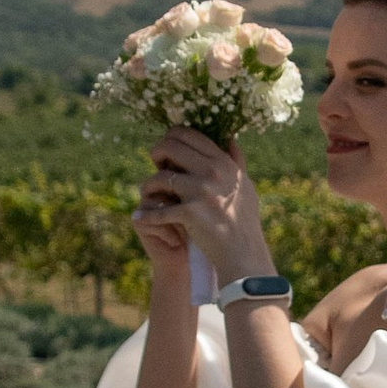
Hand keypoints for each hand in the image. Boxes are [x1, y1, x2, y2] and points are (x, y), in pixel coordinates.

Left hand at [137, 128, 275, 284]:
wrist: (244, 253)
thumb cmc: (244, 221)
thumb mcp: (245, 186)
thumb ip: (236, 162)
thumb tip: (230, 139)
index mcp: (223, 162)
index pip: (188, 134)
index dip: (171, 140)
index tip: (168, 156)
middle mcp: (212, 171)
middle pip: (169, 147)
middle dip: (156, 156)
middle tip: (157, 170)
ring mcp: (200, 191)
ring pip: (159, 177)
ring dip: (149, 187)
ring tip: (150, 196)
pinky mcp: (190, 212)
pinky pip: (158, 208)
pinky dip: (147, 214)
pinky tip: (141, 217)